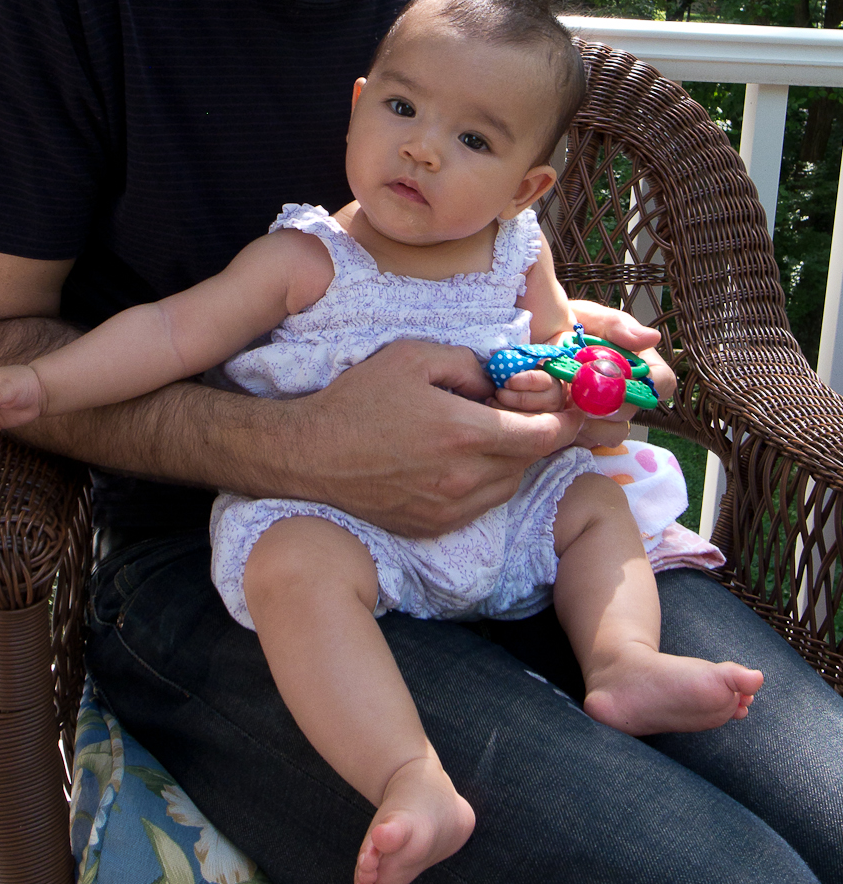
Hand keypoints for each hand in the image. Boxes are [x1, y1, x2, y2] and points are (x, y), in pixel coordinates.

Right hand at [281, 340, 585, 537]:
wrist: (311, 455)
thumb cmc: (359, 400)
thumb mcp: (413, 357)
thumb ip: (468, 363)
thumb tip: (498, 382)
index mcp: (463, 433)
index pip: (542, 436)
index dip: (566, 422)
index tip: (573, 408)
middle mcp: (464, 478)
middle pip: (529, 462)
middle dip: (536, 437)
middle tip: (523, 413)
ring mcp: (450, 508)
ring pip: (508, 486)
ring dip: (511, 460)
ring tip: (485, 434)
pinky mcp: (434, 526)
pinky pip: (481, 505)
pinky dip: (485, 482)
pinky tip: (461, 460)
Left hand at [566, 299, 672, 447]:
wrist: (528, 340)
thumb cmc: (563, 325)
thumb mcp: (588, 317)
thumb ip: (617, 325)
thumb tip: (652, 337)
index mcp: (635, 366)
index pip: (662, 382)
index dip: (651, 383)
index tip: (624, 376)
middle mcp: (624, 393)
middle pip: (634, 411)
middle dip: (609, 401)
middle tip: (583, 390)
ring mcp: (603, 415)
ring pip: (613, 432)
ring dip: (591, 421)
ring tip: (566, 402)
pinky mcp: (581, 431)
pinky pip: (587, 442)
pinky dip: (573, 432)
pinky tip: (555, 415)